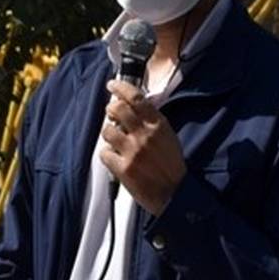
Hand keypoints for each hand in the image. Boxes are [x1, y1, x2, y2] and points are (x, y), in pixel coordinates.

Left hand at [100, 80, 186, 215]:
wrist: (174, 193)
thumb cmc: (172, 167)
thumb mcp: (169, 136)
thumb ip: (153, 121)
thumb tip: (135, 107)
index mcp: (158, 125)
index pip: (136, 98)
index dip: (121, 88)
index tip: (112, 85)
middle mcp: (144, 135)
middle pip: (117, 109)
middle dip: (110, 108)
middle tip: (111, 112)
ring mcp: (132, 151)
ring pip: (107, 130)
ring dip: (109, 133)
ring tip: (116, 140)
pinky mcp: (123, 167)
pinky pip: (104, 153)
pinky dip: (107, 154)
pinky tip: (116, 158)